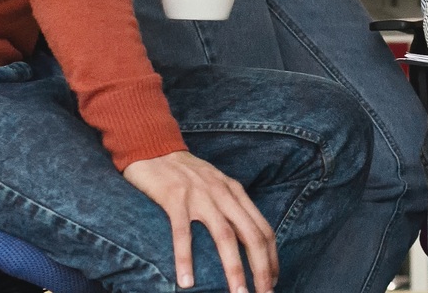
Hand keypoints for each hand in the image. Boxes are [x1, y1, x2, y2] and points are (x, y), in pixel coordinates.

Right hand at [121, 150, 277, 292]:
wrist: (154, 149)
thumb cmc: (186, 174)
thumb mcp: (216, 186)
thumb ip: (230, 208)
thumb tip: (243, 241)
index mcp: (236, 193)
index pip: (263, 229)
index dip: (271, 257)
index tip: (273, 281)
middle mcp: (224, 194)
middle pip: (251, 236)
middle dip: (261, 268)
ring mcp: (201, 196)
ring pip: (225, 237)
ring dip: (234, 268)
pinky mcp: (175, 198)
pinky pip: (182, 233)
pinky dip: (185, 259)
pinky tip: (186, 281)